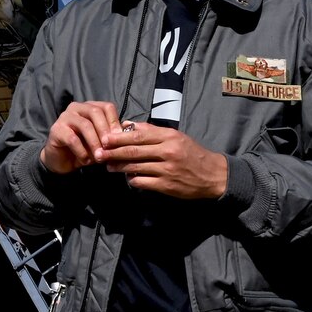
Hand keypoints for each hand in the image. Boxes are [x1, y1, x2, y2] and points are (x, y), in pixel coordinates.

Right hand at [42, 101, 121, 174]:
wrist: (62, 161)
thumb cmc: (84, 148)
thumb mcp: (100, 142)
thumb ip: (110, 137)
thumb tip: (125, 134)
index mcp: (89, 107)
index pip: (106, 107)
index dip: (114, 122)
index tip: (120, 139)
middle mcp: (76, 107)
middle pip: (95, 112)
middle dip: (105, 131)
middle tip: (110, 147)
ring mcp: (65, 117)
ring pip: (85, 125)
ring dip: (94, 143)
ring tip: (100, 157)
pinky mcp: (56, 130)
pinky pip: (72, 138)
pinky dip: (82, 151)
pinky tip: (85, 161)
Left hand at [96, 122, 228, 199]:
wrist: (213, 175)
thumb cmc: (192, 153)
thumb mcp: (176, 137)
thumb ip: (152, 131)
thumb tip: (128, 125)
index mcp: (169, 137)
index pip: (139, 135)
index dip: (119, 137)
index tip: (104, 138)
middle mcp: (167, 152)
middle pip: (134, 151)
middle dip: (113, 152)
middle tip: (99, 153)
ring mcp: (167, 170)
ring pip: (136, 167)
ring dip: (119, 167)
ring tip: (108, 166)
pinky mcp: (166, 185)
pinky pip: (143, 182)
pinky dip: (133, 179)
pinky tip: (127, 177)